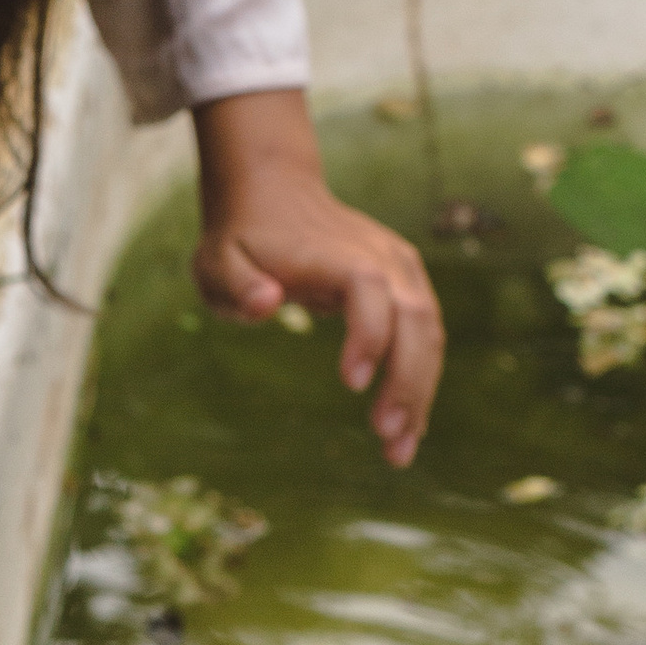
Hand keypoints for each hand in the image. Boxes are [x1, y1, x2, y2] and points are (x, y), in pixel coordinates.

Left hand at [190, 87, 443, 467]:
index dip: (368, 333)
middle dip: (408, 382)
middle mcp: (380, 258)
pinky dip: (420, 380)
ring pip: (428, 332)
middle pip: (413, 318)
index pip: (367, 289)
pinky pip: (425, 334)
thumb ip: (237, 286)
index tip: (352, 383)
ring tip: (399, 451)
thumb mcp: (217, 262)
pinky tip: (408, 425)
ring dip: (421, 392)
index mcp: (335, 254)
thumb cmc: (241, 238)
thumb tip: (266, 304)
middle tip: (389, 441)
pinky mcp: (407, 283)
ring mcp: (400, 269)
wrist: (275, 193)